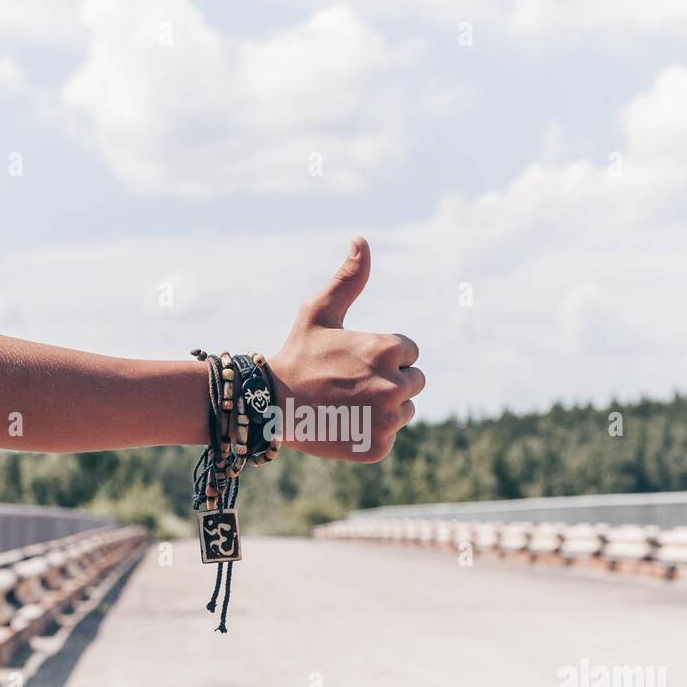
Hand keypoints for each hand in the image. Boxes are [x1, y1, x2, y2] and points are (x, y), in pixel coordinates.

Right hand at [269, 237, 423, 461]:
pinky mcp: (379, 446)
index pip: (409, 352)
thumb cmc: (297, 354)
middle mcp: (394, 385)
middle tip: (353, 384)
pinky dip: (371, 433)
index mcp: (388, 349)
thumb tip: (361, 240)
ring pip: (405, 410)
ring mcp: (388, 419)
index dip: (384, 355)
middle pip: (415, 382)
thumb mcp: (320, 312)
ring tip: (348, 403)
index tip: (355, 361)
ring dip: (385, 407)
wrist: (271, 405)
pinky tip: (345, 424)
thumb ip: (348, 279)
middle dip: (390, 380)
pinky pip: (388, 436)